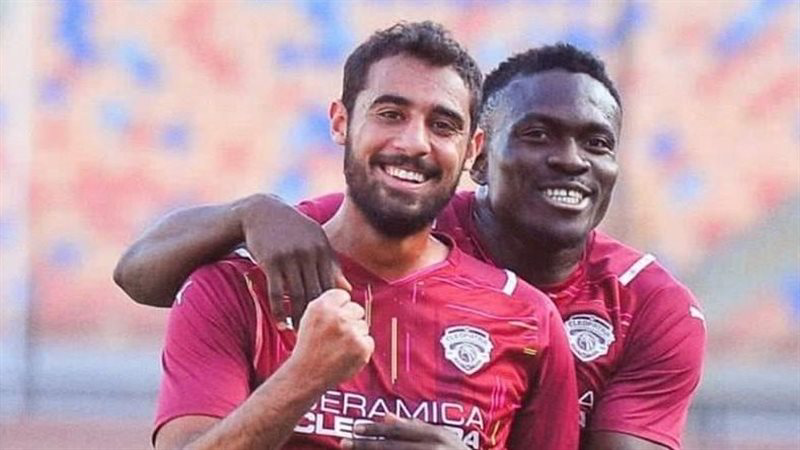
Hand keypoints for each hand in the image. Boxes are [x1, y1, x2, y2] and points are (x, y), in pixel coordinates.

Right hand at [236, 194, 350, 326]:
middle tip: (318, 335)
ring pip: (298, 295)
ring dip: (298, 318)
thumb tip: (348, 290)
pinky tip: (281, 324)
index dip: (333, 307)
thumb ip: (331, 265)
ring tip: (299, 334)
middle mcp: (309, 253)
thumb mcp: (315, 241)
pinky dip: (280, 311)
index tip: (333, 323)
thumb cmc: (293, 230)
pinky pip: (278, 293)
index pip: (331, 284)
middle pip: (316, 292)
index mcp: (323, 249)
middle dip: (318, 316)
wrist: (262, 212)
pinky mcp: (272, 262)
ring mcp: (290, 257)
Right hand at [290, 289, 372, 388]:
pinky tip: (346, 354)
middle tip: (336, 336)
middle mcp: (337, 317)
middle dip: (350, 321)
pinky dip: (361, 349)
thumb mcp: (310, 317)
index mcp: (322, 306)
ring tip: (339, 347)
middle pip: (357, 309)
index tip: (333, 319)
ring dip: (355, 335)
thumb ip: (328, 303)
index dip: (340, 308)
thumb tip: (347, 287)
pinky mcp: (361, 347)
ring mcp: (351, 332)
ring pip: (363, 325)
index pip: (343, 295)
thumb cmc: (309, 347)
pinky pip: (369, 341)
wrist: (306, 375)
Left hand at [341, 414, 467, 449]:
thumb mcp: (443, 436)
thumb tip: (385, 416)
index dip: (375, 430)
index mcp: (435, 435)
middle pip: (392, 447)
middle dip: (366, 445)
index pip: (399, 431)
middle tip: (344, 443)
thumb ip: (416, 426)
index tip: (355, 429)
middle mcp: (432, 449)